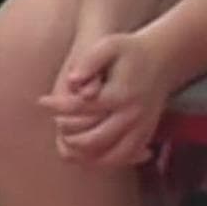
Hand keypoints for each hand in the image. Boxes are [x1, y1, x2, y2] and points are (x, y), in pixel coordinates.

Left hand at [38, 30, 177, 167]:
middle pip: (91, 140)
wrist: (164, 58)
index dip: (56, 106)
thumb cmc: (131, 50)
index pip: (79, 108)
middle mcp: (132, 116)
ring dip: (84, 155)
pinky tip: (90, 151)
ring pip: (108, 157)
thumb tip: (72, 80)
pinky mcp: (146, 135)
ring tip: (70, 140)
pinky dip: (103, 161)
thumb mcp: (110, 44)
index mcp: (121, 95)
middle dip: (68, 134)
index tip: (42, 101)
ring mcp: (141, 128)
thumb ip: (90, 60)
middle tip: (57, 122)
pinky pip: (122, 158)